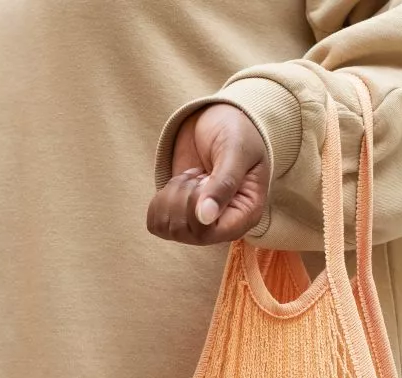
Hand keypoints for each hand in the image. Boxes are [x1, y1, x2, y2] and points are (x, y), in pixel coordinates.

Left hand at [147, 103, 269, 244]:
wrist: (220, 120)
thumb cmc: (238, 133)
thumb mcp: (236, 151)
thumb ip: (223, 183)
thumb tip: (205, 217)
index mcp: (245, 215)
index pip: (207, 233)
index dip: (193, 207)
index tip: (204, 178)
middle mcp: (223, 226)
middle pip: (182, 232)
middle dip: (182, 196)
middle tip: (199, 174)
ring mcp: (200, 224)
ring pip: (166, 228)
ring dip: (172, 195)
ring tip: (193, 176)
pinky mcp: (180, 216)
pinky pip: (156, 222)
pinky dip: (162, 198)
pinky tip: (182, 183)